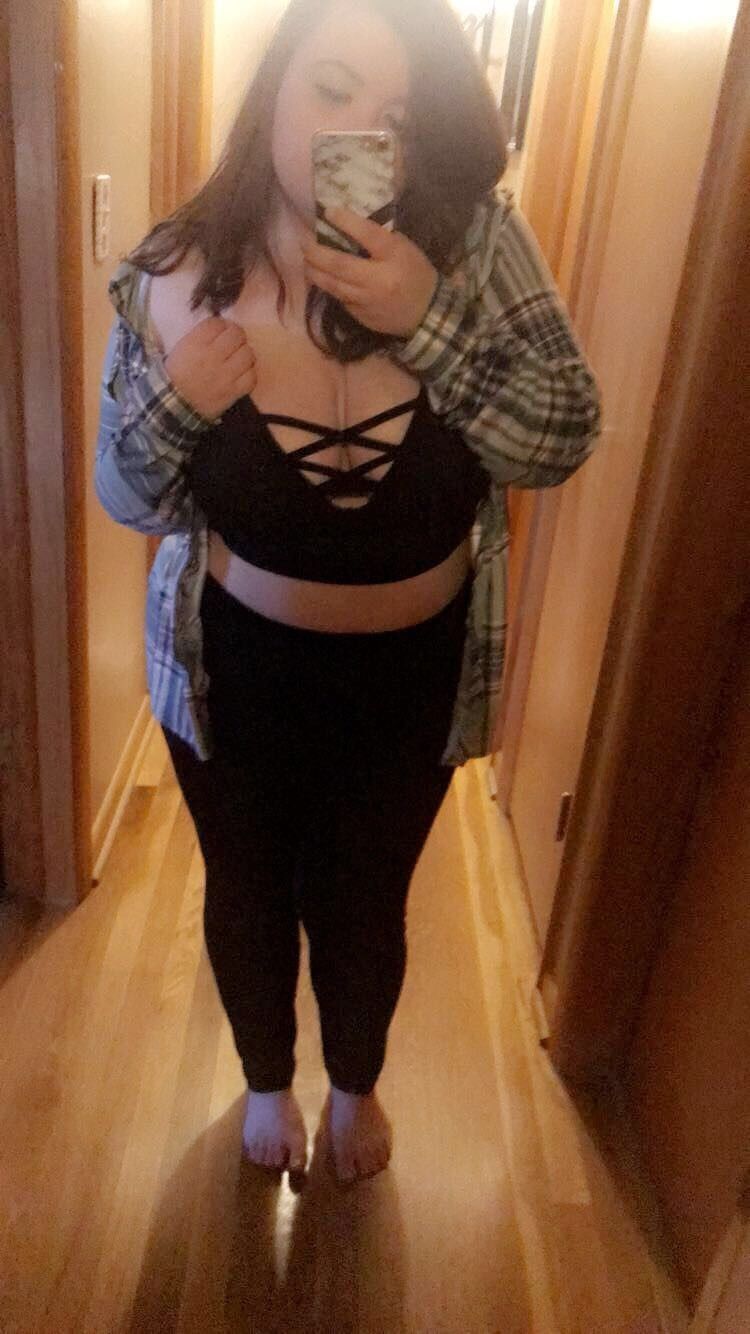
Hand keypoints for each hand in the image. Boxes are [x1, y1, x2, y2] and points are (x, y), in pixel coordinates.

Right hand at [164, 317, 256, 419]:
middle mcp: (212, 356)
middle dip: (237, 336)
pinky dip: (249, 373)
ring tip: (239, 358)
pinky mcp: (233, 391)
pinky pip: (251, 377)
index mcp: (196, 343)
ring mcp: (225, 374)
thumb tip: (222, 327)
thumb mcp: (182, 348)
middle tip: (234, 343)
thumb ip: (201, 336)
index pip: (218, 323)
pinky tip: (242, 374)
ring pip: (248, 354)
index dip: (223, 325)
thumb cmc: (177, 374)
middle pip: (237, 335)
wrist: (176, 404)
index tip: (223, 330)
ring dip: (245, 354)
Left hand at [300, 206, 438, 338]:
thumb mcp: (405, 249)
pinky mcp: (361, 316)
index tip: (328, 212)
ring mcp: (368, 301)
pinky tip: (321, 278)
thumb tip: (349, 227)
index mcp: (394, 257)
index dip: (347, 222)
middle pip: (340, 264)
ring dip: (314, 271)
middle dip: (316, 252)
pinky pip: (340, 298)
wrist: (428, 314)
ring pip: (333, 285)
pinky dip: (329, 287)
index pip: (369, 235)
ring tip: (304, 260)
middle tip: (302, 241)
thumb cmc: (416, 275)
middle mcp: (379, 280)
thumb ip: (380, 240)